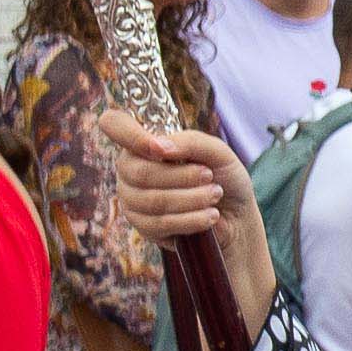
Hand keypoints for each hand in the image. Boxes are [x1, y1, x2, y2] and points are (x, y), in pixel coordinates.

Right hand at [101, 113, 254, 256]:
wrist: (237, 216)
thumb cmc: (223, 177)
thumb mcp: (217, 152)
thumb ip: (190, 142)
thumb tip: (158, 146)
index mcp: (144, 142)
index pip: (114, 124)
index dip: (130, 135)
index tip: (161, 149)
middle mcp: (131, 168)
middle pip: (139, 172)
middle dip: (183, 176)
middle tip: (210, 177)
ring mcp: (132, 199)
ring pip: (152, 200)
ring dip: (192, 198)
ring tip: (215, 195)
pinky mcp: (143, 227)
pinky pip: (159, 224)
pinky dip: (191, 219)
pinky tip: (210, 215)